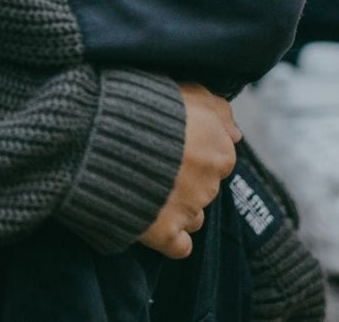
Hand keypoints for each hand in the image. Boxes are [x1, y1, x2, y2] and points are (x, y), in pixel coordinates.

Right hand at [138, 83, 240, 259]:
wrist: (101, 133)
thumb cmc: (142, 104)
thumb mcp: (186, 91)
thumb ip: (219, 110)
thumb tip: (237, 134)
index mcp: (219, 150)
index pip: (219, 159)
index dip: (194, 152)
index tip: (171, 146)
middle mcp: (209, 183)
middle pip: (205, 187)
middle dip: (184, 180)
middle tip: (152, 164)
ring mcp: (188, 210)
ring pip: (194, 216)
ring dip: (177, 207)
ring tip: (147, 189)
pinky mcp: (164, 233)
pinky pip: (180, 246)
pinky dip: (170, 237)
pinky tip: (153, 221)